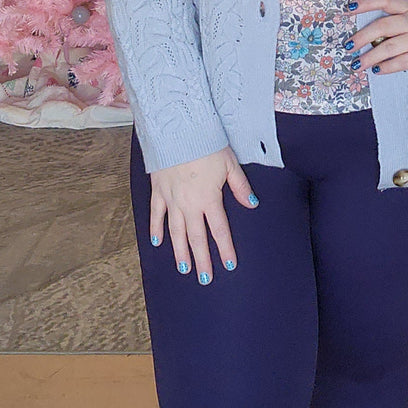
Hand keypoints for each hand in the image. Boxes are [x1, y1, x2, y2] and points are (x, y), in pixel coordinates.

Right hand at [149, 147, 257, 284]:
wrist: (177, 128)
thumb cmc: (206, 143)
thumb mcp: (229, 163)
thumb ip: (240, 186)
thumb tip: (252, 204)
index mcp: (209, 198)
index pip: (219, 230)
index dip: (225, 249)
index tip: (229, 265)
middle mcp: (189, 204)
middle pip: (196, 238)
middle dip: (201, 260)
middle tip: (205, 279)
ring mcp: (171, 198)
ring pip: (175, 231)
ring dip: (179, 251)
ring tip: (184, 268)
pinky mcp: (158, 190)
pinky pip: (156, 214)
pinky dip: (156, 229)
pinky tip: (156, 242)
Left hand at [349, 0, 407, 73]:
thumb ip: (398, 16)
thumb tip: (369, 29)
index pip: (385, 0)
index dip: (366, 3)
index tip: (348, 8)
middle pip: (382, 26)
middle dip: (362, 37)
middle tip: (347, 46)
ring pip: (389, 47)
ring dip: (370, 57)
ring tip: (356, 64)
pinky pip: (402, 62)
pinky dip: (387, 67)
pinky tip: (377, 70)